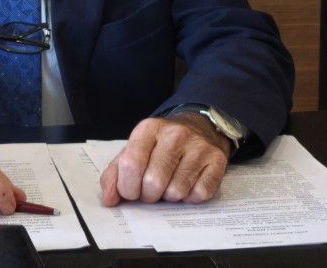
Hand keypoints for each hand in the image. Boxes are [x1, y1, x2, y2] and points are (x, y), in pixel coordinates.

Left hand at [99, 113, 230, 205]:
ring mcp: (198, 146)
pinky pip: (199, 194)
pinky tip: (188, 184)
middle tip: (151, 189)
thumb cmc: (160, 145)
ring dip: (170, 197)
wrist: (199, 127)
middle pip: (153, 183)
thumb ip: (115, 174)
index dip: (127, 188)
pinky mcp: (217, 160)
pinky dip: (191, 197)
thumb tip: (109, 199)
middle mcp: (174, 134)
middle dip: (149, 195)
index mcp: (148, 129)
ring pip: (176, 192)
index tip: (131, 191)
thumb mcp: (134, 150)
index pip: (130, 165)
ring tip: (170, 183)